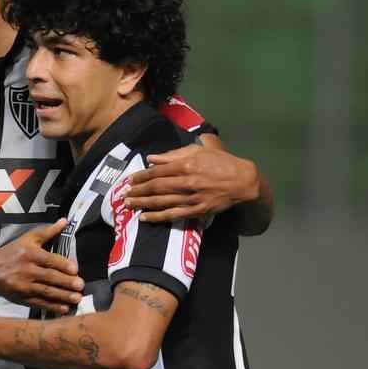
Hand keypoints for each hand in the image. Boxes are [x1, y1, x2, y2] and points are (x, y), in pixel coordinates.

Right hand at [0, 219, 82, 314]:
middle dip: (66, 282)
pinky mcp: (22, 298)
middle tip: (80, 285)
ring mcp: (24, 285)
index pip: (49, 260)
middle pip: (49, 277)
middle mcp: (26, 270)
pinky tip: (64, 308)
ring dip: (63, 296)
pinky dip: (52, 307)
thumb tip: (65, 221)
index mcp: (29, 254)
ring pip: (46, 291)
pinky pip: (39, 303)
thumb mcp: (28, 239)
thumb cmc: (11, 252)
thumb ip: (48, 232)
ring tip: (77, 298)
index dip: (63, 265)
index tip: (75, 270)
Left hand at [125, 145, 258, 223]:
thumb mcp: (199, 151)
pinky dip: (157, 217)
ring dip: (143, 204)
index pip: (157, 171)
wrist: (243, 181)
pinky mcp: (197, 210)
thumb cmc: (221, 162)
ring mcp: (192, 198)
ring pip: (161, 202)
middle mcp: (187, 182)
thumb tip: (151, 158)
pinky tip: (145, 218)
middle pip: (156, 187)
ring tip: (128, 205)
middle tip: (124, 194)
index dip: (141, 176)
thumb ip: (174, 154)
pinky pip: (173, 215)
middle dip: (138, 191)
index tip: (130, 180)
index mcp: (187, 165)